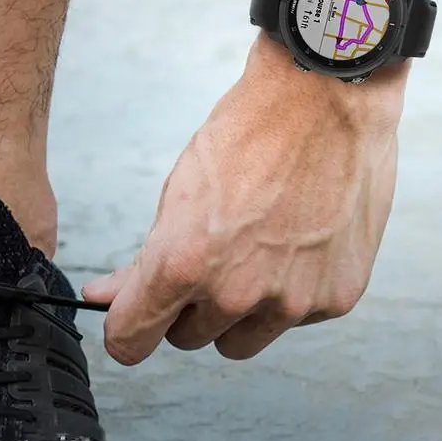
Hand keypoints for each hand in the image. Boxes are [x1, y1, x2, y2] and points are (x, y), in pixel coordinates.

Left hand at [83, 36, 406, 363]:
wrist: (325, 100)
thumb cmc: (248, 135)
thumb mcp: (179, 191)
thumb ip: (142, 260)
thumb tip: (106, 296)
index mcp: (184, 261)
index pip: (131, 340)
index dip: (128, 328)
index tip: (134, 317)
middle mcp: (236, 293)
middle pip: (187, 338)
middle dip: (187, 305)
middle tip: (209, 253)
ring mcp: (290, 301)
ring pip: (239, 340)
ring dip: (235, 310)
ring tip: (255, 249)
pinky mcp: (335, 298)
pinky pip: (291, 320)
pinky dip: (287, 293)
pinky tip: (297, 243)